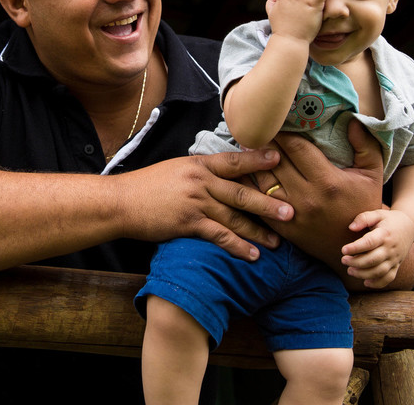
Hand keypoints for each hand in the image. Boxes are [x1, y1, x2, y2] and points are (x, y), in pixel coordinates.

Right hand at [117, 149, 294, 261]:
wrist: (121, 202)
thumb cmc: (147, 187)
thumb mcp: (176, 170)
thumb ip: (201, 173)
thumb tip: (222, 176)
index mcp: (198, 165)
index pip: (234, 161)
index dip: (258, 160)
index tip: (280, 159)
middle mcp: (200, 181)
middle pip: (242, 192)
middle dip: (269, 202)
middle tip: (292, 211)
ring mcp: (195, 202)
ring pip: (234, 217)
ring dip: (258, 231)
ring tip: (279, 241)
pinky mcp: (188, 223)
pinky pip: (219, 235)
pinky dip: (237, 246)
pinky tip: (252, 255)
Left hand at [249, 119, 383, 274]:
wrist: (354, 247)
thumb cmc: (363, 206)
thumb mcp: (372, 175)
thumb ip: (365, 146)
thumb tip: (352, 119)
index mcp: (328, 181)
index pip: (297, 148)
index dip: (284, 132)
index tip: (276, 120)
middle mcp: (307, 197)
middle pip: (276, 161)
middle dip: (265, 141)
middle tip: (256, 126)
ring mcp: (291, 213)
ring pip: (263, 179)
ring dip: (253, 161)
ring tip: (248, 144)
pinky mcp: (281, 226)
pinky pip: (259, 201)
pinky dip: (249, 184)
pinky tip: (244, 170)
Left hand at [340, 208, 413, 288]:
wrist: (410, 226)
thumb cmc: (388, 220)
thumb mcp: (377, 213)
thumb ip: (363, 218)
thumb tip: (351, 228)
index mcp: (384, 234)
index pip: (370, 242)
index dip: (356, 247)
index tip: (343, 250)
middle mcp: (390, 248)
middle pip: (373, 259)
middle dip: (356, 262)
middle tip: (343, 260)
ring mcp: (394, 258)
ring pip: (380, 271)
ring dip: (363, 274)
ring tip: (350, 271)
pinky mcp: (397, 265)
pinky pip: (389, 278)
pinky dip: (378, 283)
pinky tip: (366, 283)